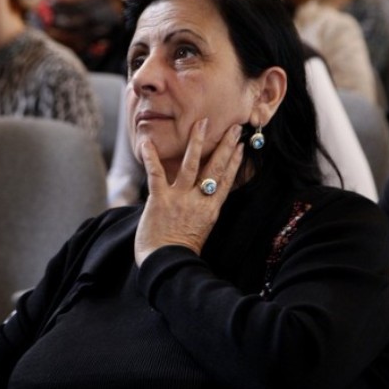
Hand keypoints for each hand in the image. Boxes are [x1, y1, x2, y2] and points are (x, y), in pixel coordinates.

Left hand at [134, 119, 243, 265]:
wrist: (167, 265)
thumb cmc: (182, 251)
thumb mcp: (202, 230)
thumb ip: (204, 211)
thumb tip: (207, 198)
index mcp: (211, 209)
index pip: (227, 180)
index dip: (235, 161)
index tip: (241, 146)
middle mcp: (199, 200)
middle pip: (215, 168)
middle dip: (225, 145)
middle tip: (233, 127)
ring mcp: (180, 198)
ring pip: (191, 164)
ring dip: (196, 142)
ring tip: (201, 123)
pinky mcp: (160, 200)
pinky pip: (156, 174)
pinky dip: (151, 157)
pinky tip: (147, 142)